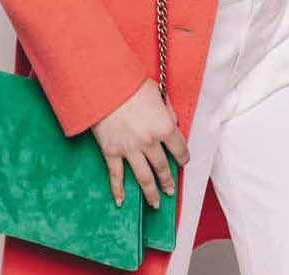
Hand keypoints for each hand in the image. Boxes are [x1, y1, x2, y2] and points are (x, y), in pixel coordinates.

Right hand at [91, 78, 190, 208]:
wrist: (105, 87)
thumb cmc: (132, 84)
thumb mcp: (157, 92)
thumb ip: (167, 109)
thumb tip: (172, 120)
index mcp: (164, 126)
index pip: (179, 149)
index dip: (183, 157)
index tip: (183, 163)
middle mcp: (150, 142)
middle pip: (162, 167)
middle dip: (167, 181)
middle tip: (169, 190)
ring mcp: (130, 150)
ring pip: (144, 178)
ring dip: (151, 193)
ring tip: (155, 203)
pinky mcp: (112, 152)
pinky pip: (116, 176)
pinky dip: (118, 191)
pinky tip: (120, 202)